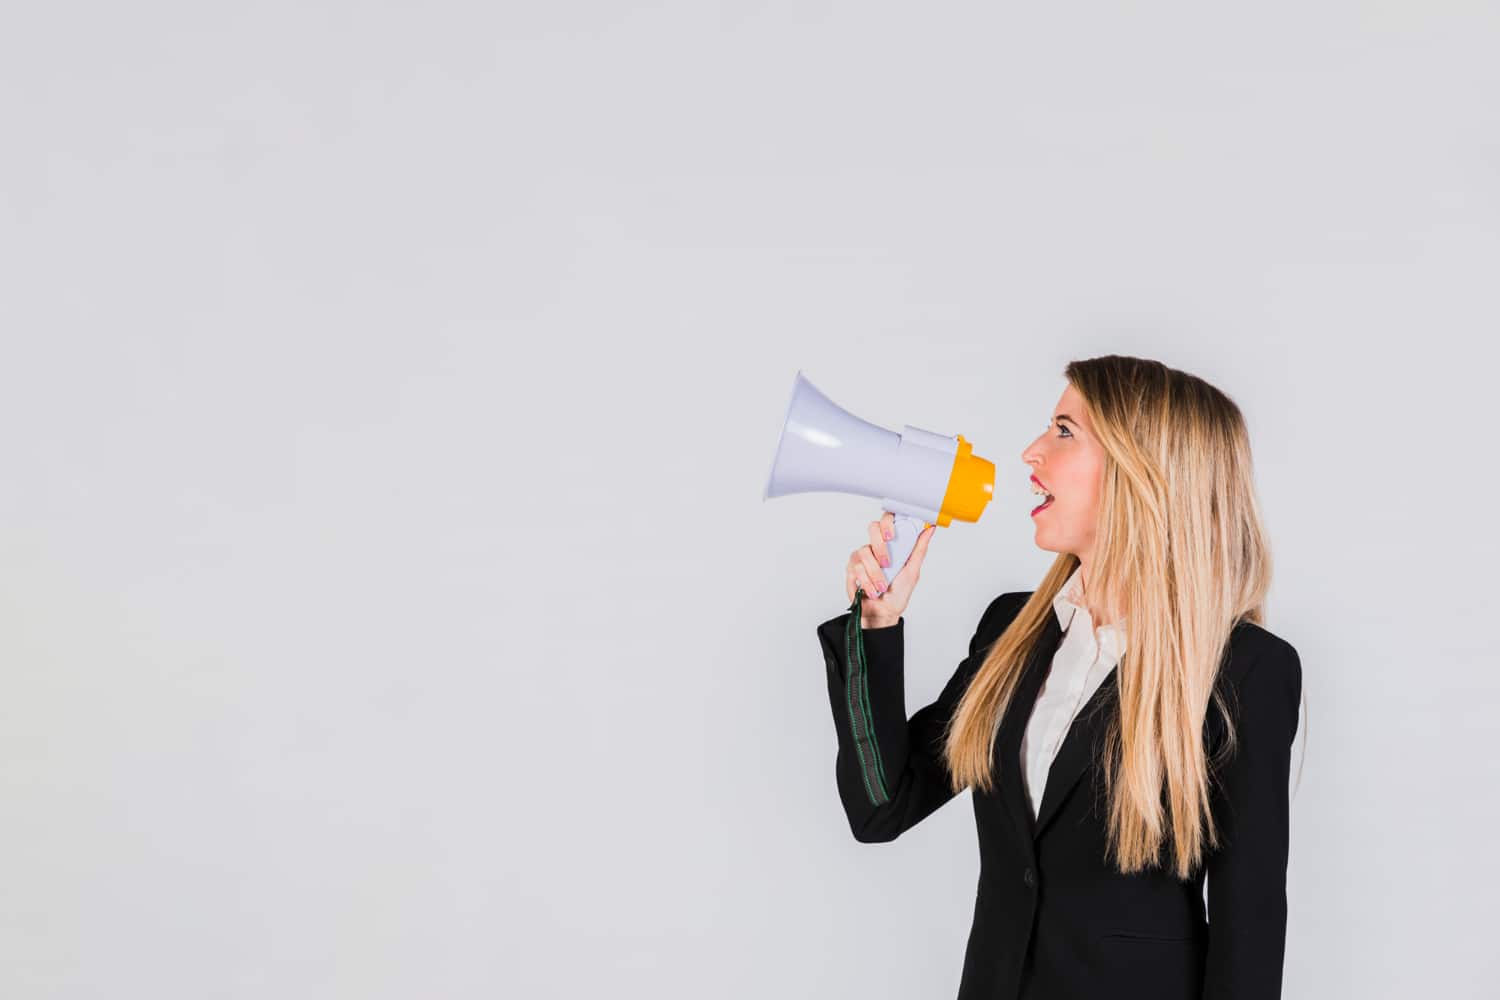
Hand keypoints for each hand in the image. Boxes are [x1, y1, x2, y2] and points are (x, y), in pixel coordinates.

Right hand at [844, 512, 936, 627]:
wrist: (884, 613)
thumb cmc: (899, 592)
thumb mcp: (912, 570)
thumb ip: (919, 549)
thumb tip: (931, 529)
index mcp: (890, 544)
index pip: (887, 520)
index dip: (888, 521)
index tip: (892, 535)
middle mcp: (874, 547)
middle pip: (872, 528)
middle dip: (880, 548)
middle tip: (887, 564)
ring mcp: (861, 557)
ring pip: (864, 553)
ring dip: (876, 574)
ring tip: (882, 586)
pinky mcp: (851, 569)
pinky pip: (857, 569)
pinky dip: (867, 583)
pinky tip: (872, 591)